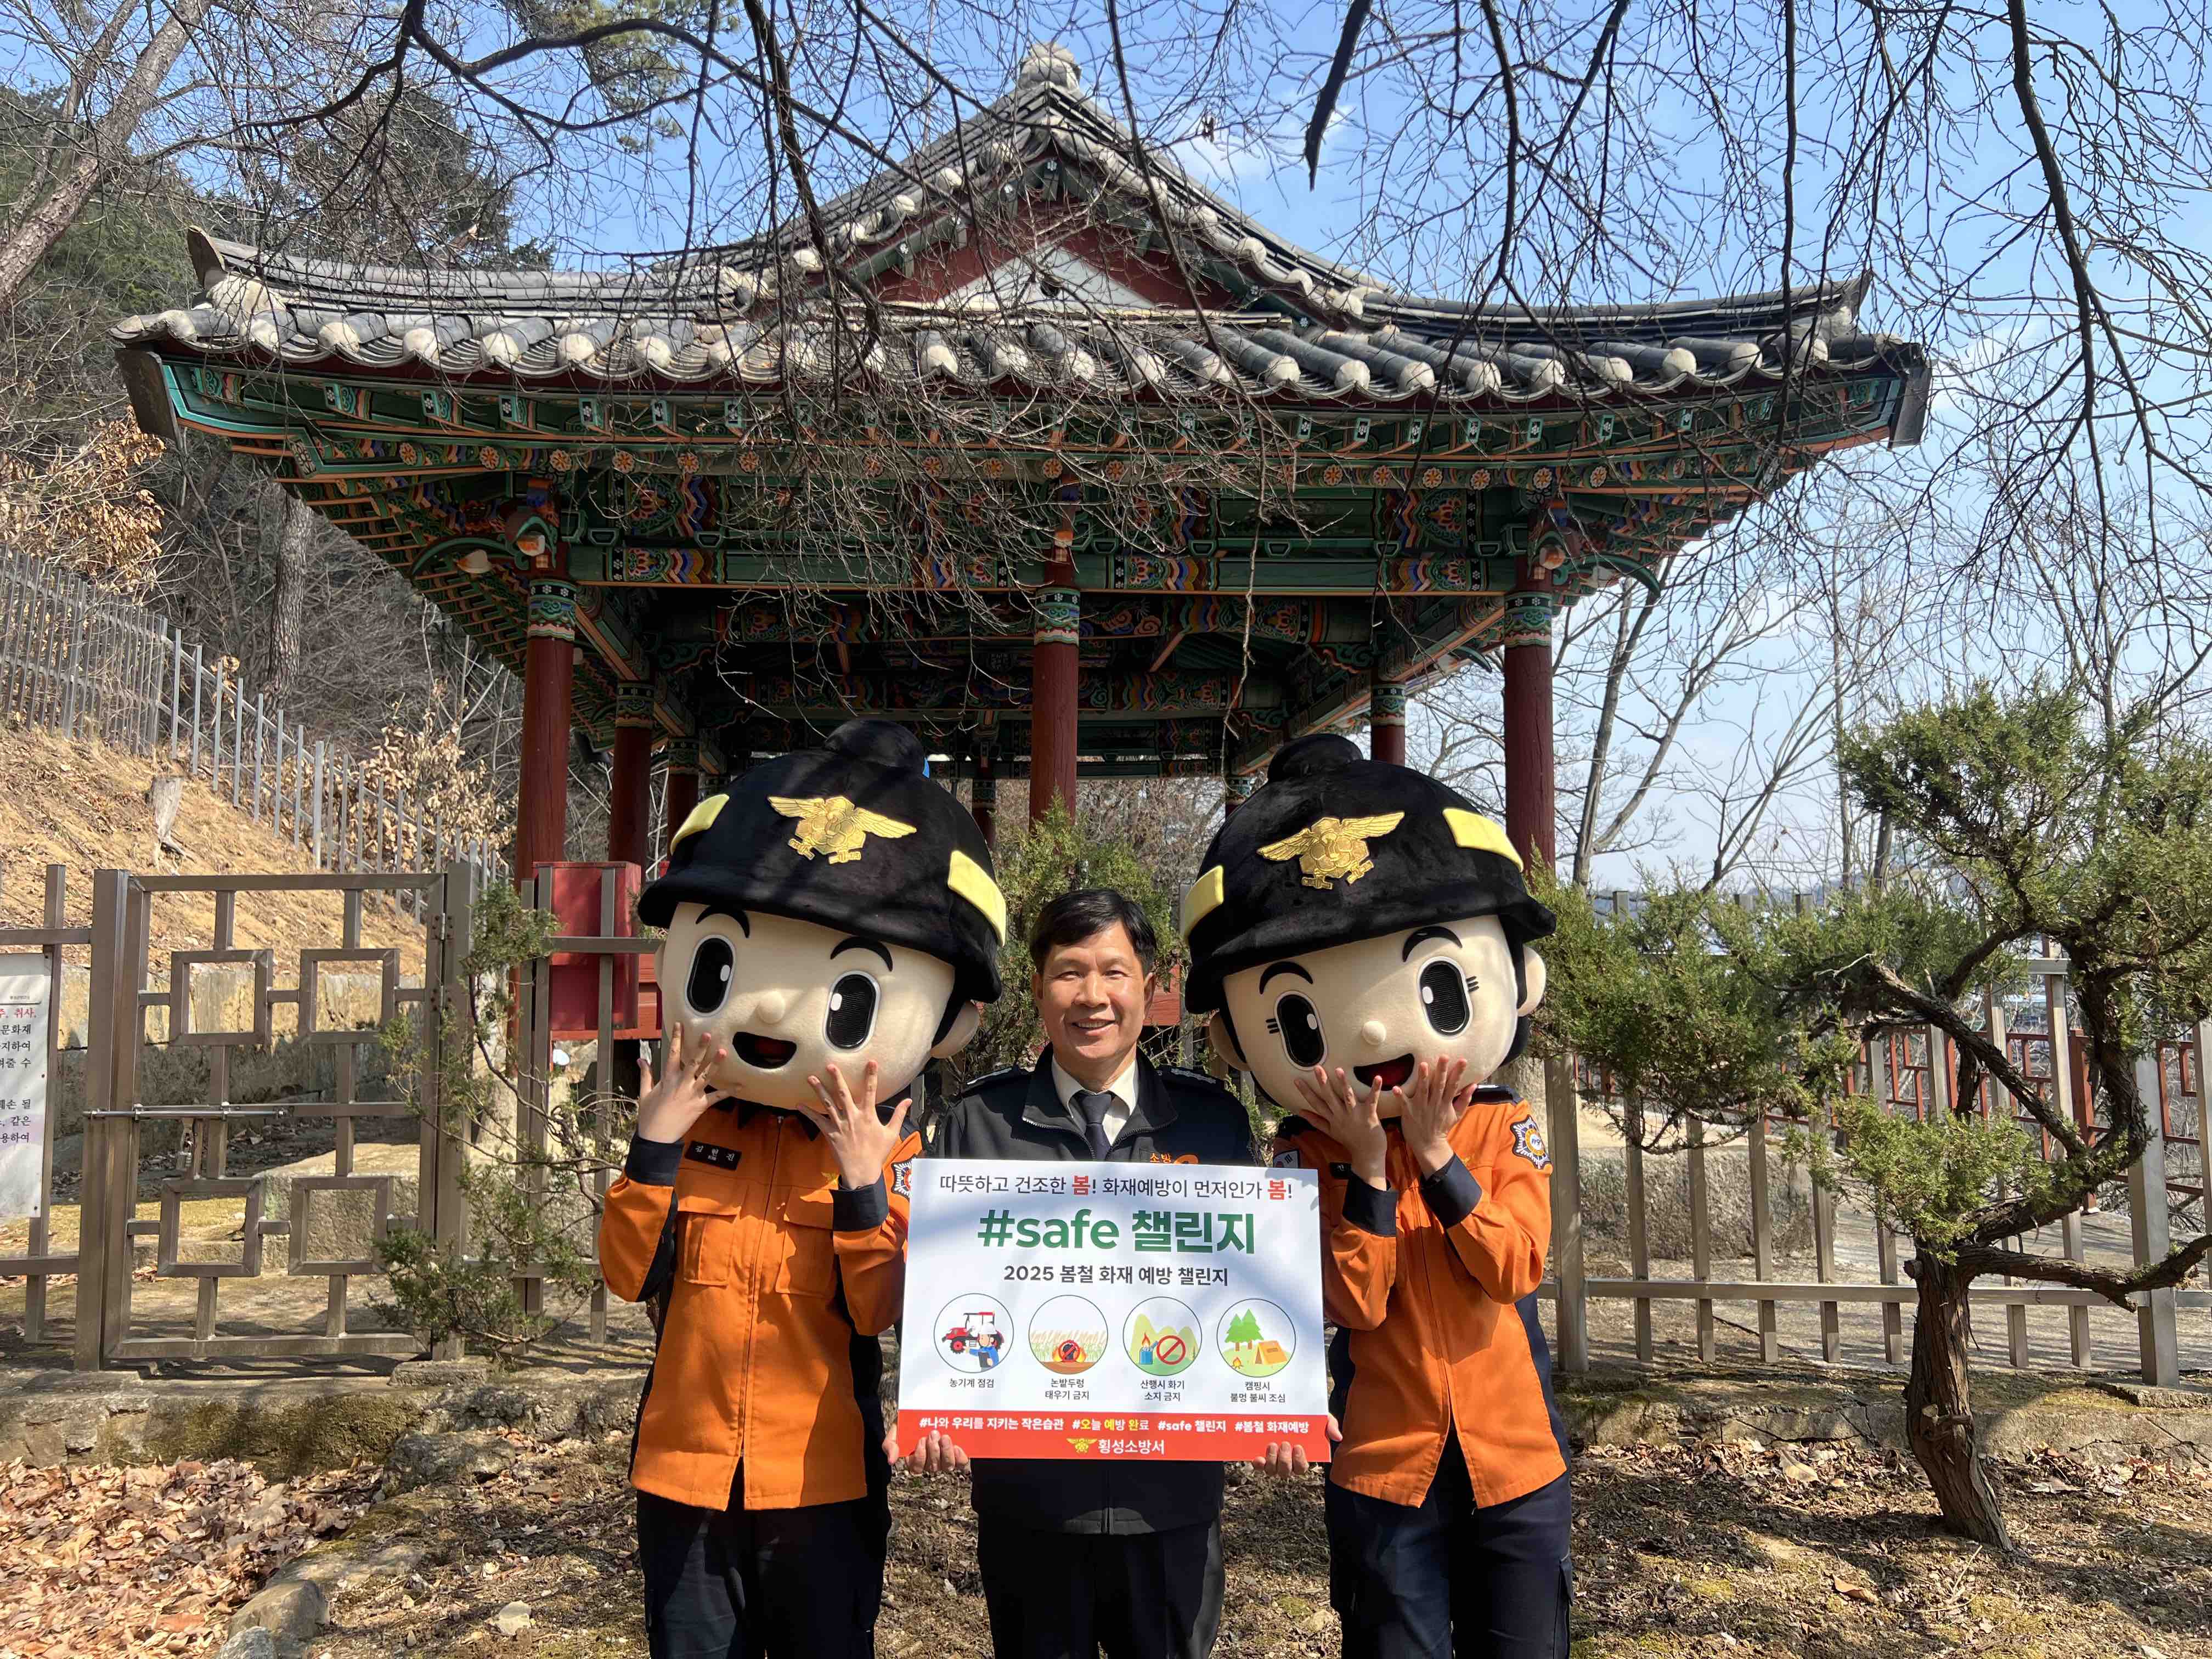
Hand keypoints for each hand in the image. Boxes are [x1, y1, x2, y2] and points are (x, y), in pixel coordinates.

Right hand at [635, 1021, 727, 1143]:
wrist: (657, 1138)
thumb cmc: (649, 1115)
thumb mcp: (644, 1093)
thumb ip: (646, 1074)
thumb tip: (640, 1059)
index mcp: (667, 1079)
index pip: (672, 1054)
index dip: (676, 1038)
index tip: (680, 1025)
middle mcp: (681, 1084)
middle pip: (693, 1062)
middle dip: (700, 1047)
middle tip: (708, 1034)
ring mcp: (692, 1095)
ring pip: (706, 1076)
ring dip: (715, 1064)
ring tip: (724, 1052)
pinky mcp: (700, 1106)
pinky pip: (716, 1098)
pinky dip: (728, 1092)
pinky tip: (739, 1086)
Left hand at [801, 1060, 911, 1189]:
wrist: (861, 1172)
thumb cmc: (877, 1153)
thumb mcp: (891, 1134)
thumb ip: (899, 1115)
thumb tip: (908, 1100)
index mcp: (868, 1116)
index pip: (871, 1091)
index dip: (871, 1075)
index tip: (871, 1062)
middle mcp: (852, 1117)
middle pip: (843, 1093)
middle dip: (836, 1078)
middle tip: (830, 1065)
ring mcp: (840, 1125)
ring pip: (828, 1103)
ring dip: (819, 1089)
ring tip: (811, 1077)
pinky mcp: (830, 1133)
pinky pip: (817, 1120)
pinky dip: (808, 1112)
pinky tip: (799, 1104)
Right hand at [884, 1426, 970, 1474]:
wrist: (923, 1411)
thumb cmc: (908, 1423)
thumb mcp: (895, 1431)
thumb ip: (890, 1445)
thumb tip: (891, 1461)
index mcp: (915, 1461)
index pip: (917, 1467)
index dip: (920, 1456)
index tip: (921, 1439)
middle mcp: (930, 1463)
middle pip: (933, 1466)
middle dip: (933, 1450)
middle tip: (933, 1433)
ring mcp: (944, 1460)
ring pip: (947, 1466)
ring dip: (946, 1452)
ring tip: (945, 1437)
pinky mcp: (957, 1455)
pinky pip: (960, 1463)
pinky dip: (959, 1457)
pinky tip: (957, 1446)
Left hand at [1257, 1413, 1340, 1476]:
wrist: (1288, 1409)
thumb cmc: (1307, 1418)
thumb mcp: (1322, 1418)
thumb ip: (1330, 1426)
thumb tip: (1338, 1437)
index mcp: (1301, 1458)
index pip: (1301, 1468)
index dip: (1300, 1461)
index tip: (1298, 1447)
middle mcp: (1287, 1463)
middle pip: (1286, 1472)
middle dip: (1285, 1460)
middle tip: (1285, 1444)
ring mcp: (1273, 1461)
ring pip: (1272, 1470)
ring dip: (1272, 1460)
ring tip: (1272, 1445)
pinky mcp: (1261, 1456)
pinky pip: (1259, 1466)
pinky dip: (1258, 1464)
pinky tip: (1257, 1457)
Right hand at [1291, 1066, 1388, 1187]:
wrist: (1367, 1156)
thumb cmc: (1350, 1142)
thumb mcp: (1330, 1131)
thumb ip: (1316, 1121)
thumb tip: (1300, 1112)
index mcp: (1332, 1118)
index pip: (1316, 1104)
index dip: (1306, 1092)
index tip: (1297, 1080)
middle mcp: (1341, 1116)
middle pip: (1329, 1097)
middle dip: (1323, 1082)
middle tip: (1316, 1067)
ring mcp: (1355, 1116)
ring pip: (1347, 1097)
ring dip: (1343, 1084)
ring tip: (1339, 1070)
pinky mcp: (1369, 1116)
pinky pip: (1372, 1100)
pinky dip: (1375, 1089)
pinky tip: (1378, 1078)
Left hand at [1394, 1056, 1473, 1175]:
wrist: (1429, 1145)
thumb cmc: (1442, 1127)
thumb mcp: (1456, 1115)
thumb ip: (1464, 1099)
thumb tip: (1474, 1085)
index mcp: (1446, 1103)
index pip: (1453, 1085)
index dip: (1458, 1073)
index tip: (1463, 1060)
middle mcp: (1434, 1104)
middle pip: (1438, 1085)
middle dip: (1442, 1071)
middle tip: (1444, 1056)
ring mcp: (1421, 1108)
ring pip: (1422, 1090)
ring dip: (1423, 1078)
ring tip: (1423, 1064)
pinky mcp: (1409, 1112)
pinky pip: (1404, 1103)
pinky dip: (1400, 1096)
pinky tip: (1397, 1087)